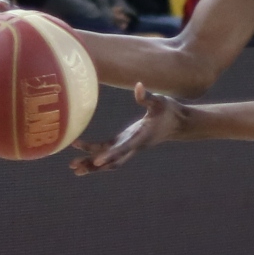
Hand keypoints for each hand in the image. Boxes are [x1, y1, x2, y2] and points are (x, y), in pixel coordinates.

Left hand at [69, 85, 187, 173]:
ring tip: (74, 168)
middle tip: (76, 168)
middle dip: (95, 165)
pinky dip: (96, 154)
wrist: (179, 124)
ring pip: (109, 160)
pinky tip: (83, 157)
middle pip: (112, 160)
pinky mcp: (126, 142)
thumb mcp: (160, 101)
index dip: (110, 155)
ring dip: (93, 165)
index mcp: (141, 136)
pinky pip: (109, 151)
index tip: (97, 161)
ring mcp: (130, 146)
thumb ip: (147, 97)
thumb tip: (138, 86)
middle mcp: (134, 146)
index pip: (124, 148)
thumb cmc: (169, 111)